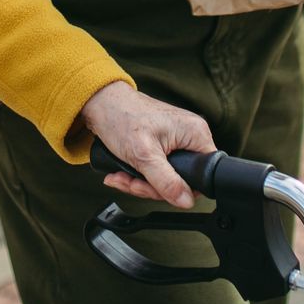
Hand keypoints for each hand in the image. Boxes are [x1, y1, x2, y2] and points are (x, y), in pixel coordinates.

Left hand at [79, 81, 214, 208]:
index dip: (182, 189)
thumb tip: (186, 201)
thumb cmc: (121, 116)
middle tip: (132, 184)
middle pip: (181, 180)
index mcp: (195, 134)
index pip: (202, 174)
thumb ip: (166, 181)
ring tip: (121, 177)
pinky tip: (122, 173)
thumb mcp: (144, 155)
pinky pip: (156, 170)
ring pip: (165, 178)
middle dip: (152, 187)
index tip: (158, 190)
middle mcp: (189, 136)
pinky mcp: (163, 144)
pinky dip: (138, 175)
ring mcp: (176, 141)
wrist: (101, 103)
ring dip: (140, 183)